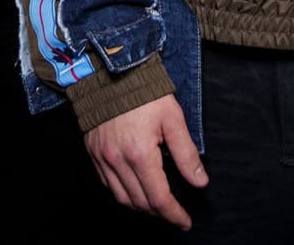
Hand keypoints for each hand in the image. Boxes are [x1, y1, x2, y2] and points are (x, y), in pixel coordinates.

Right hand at [84, 93, 207, 230]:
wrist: (111, 72)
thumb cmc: (145, 92)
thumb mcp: (173, 118)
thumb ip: (186, 153)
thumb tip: (200, 182)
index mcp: (140, 153)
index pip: (159, 198)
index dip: (174, 214)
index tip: (185, 222)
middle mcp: (118, 161)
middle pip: (140, 202)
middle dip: (160, 213)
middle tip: (176, 215)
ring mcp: (103, 158)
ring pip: (122, 198)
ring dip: (141, 207)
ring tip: (158, 206)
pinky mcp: (93, 153)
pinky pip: (108, 184)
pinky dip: (123, 193)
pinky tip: (136, 189)